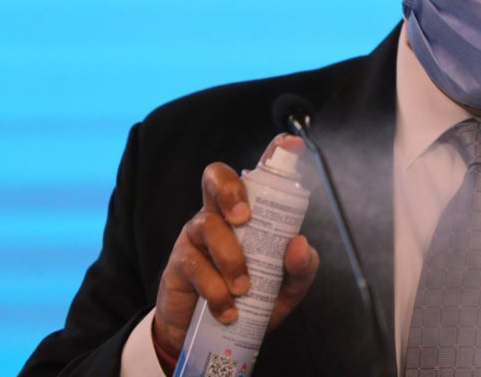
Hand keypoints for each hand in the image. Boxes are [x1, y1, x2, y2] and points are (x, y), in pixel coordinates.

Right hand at [152, 134, 319, 359]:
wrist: (210, 336)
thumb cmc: (251, 300)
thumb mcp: (285, 289)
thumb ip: (300, 269)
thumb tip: (299, 244)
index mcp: (249, 212)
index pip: (258, 175)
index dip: (272, 153)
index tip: (290, 144)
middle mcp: (220, 214)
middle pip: (215, 177)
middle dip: (231, 189)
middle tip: (245, 218)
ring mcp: (197, 235)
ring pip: (208, 224)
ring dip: (230, 257)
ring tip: (244, 288)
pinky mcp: (180, 262)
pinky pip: (196, 265)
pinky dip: (216, 289)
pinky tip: (228, 308)